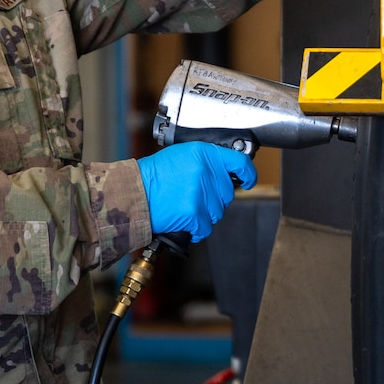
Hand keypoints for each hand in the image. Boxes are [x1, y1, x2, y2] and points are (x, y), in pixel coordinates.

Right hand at [136, 143, 256, 243]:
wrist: (134, 193)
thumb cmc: (153, 176)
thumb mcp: (181, 157)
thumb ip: (205, 162)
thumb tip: (223, 174)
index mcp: (203, 153)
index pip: (239, 162)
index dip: (249, 174)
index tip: (249, 180)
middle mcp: (205, 171)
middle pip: (227, 194)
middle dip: (213, 199)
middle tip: (191, 196)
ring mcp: (201, 193)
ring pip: (217, 212)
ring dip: (203, 215)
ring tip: (182, 206)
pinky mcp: (194, 212)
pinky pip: (205, 227)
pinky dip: (195, 229)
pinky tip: (182, 220)